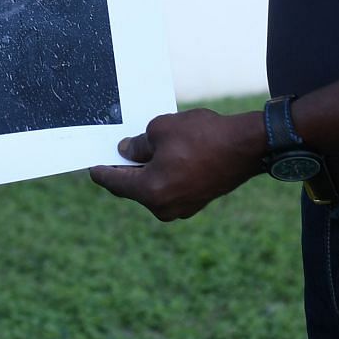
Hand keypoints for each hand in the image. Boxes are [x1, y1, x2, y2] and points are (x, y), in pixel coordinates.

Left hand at [89, 108, 264, 220]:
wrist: (247, 147)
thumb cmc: (203, 136)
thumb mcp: (160, 129)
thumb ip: (138, 143)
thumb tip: (127, 152)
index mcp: (151, 191)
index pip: (115, 183)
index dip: (101, 171)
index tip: (91, 167)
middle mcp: (164, 207)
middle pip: (133, 188)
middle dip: (125, 169)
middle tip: (114, 153)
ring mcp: (182, 209)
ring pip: (153, 188)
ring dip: (146, 171)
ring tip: (140, 149)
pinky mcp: (196, 203)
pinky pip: (169, 189)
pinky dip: (163, 175)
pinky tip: (163, 157)